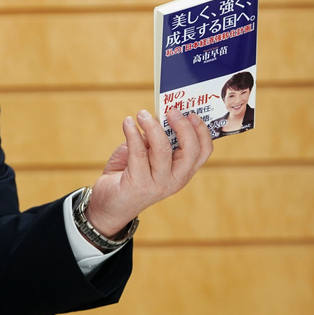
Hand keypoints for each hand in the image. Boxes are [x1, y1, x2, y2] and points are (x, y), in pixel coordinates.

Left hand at [84, 108, 212, 238]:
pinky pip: (137, 152)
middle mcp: (175, 180)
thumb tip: (157, 116)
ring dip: (152, 126)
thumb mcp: (148, 155)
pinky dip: (132, 133)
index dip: (201, 130)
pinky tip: (127, 123)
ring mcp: (158, 184)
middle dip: (182, 126)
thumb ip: (156, 139)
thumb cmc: (131, 173)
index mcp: (183, 171)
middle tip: (170, 110)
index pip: (203, 151)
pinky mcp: (137, 184)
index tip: (191, 112)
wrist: (109, 204)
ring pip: (162, 149)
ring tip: (141, 114)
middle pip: (190, 150)